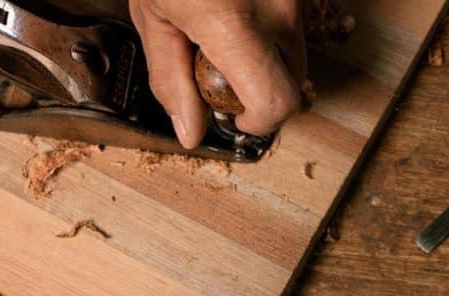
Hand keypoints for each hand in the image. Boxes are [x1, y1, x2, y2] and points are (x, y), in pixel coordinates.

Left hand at [129, 0, 305, 147]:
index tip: (237, 118)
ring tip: (225, 32)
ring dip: (267, 58)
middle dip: (262, 91)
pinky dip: (268, 30)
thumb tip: (189, 129)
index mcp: (232, 23)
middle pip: (292, 83)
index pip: (276, 102)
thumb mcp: (154, 14)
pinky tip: (236, 10)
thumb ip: (171, 78)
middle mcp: (275, 8)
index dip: (259, 123)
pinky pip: (290, 24)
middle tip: (221, 71)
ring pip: (294, 52)